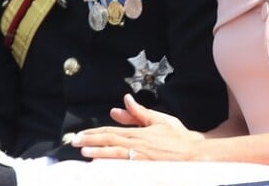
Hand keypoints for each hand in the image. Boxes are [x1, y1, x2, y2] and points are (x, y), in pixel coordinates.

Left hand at [72, 94, 204, 160]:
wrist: (193, 154)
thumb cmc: (177, 136)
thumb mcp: (158, 119)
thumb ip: (139, 112)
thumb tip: (125, 100)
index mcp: (139, 132)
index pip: (111, 131)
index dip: (95, 132)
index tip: (81, 134)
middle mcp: (137, 144)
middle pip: (109, 142)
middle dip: (90, 141)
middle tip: (74, 142)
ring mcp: (140, 158)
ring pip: (114, 155)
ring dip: (97, 154)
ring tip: (84, 152)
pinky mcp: (144, 168)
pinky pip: (124, 167)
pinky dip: (111, 166)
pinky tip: (101, 167)